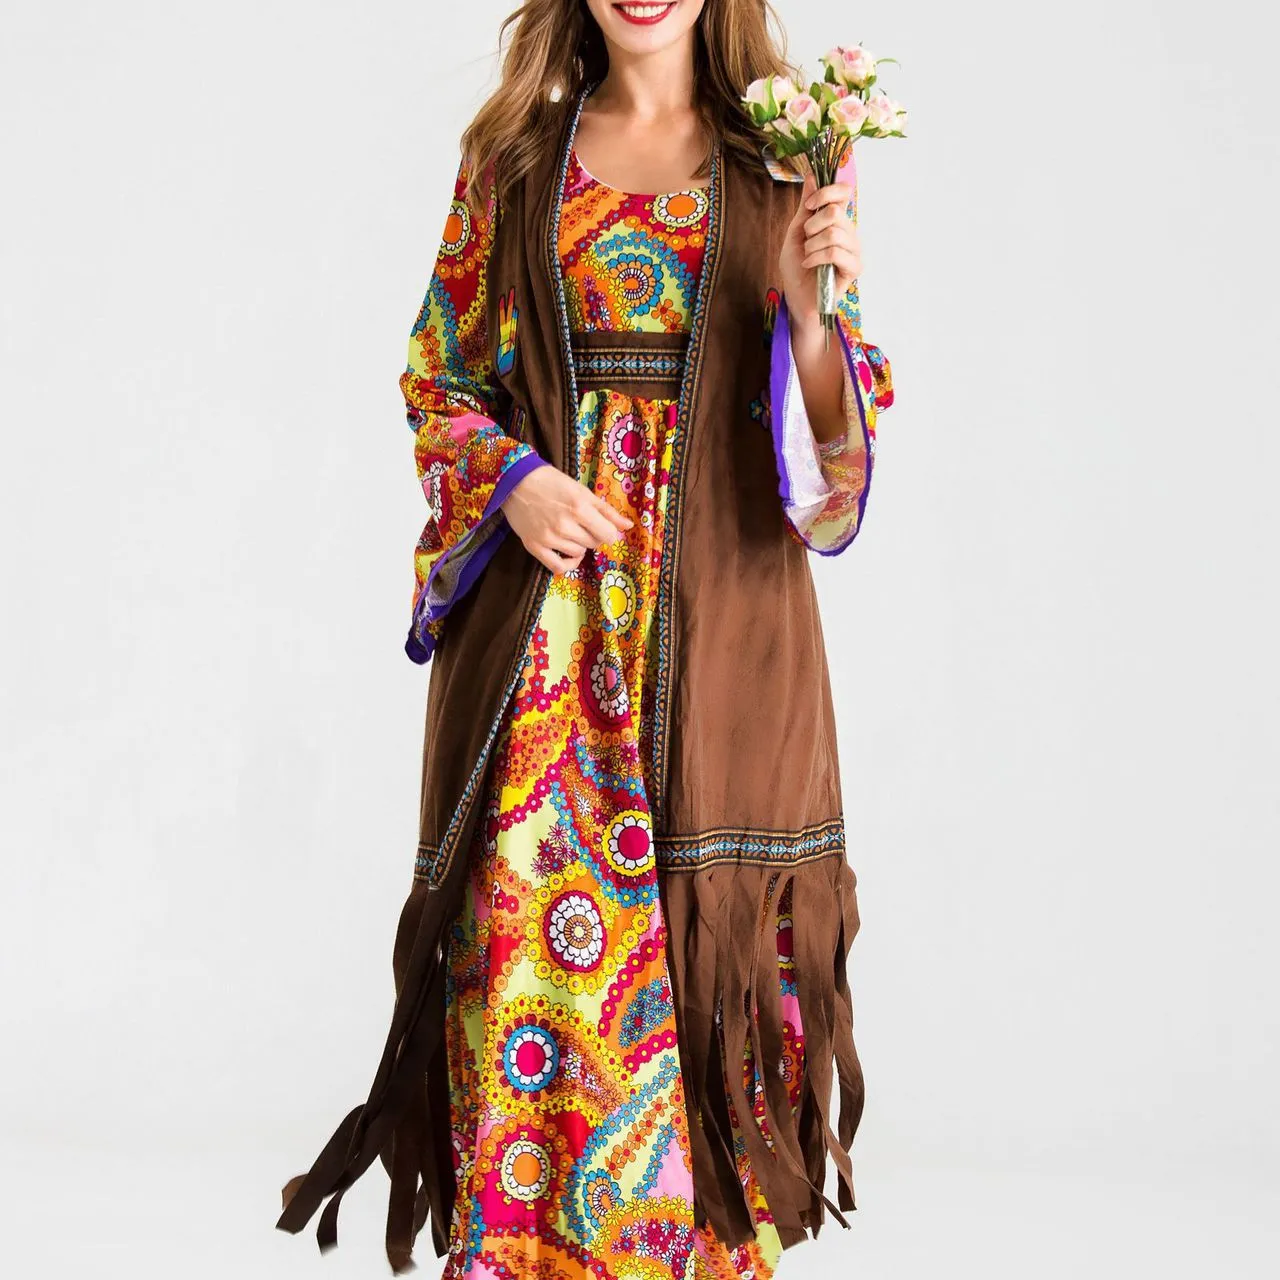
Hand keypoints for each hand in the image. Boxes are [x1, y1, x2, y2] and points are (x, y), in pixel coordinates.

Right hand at [501, 463, 632, 575]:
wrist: (516, 481)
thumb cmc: (551, 482)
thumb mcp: (582, 491)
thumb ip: (607, 510)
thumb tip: (628, 526)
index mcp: (580, 508)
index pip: (608, 535)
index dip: (608, 532)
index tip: (601, 526)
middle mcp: (565, 525)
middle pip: (594, 544)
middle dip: (593, 536)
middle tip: (581, 524)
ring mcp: (549, 538)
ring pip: (578, 554)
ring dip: (578, 546)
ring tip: (569, 532)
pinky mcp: (534, 547)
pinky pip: (558, 568)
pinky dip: (567, 564)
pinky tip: (567, 554)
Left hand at [778, 171, 862, 330]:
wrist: (796, 296)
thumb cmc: (797, 267)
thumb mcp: (796, 232)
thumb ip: (806, 206)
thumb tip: (812, 176)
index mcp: (838, 220)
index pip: (844, 192)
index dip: (825, 193)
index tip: (808, 205)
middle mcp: (849, 232)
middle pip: (835, 212)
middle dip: (812, 226)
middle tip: (806, 240)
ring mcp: (854, 250)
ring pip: (834, 233)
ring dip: (812, 246)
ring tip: (808, 257)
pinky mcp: (854, 268)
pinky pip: (835, 252)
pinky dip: (816, 258)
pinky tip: (811, 265)